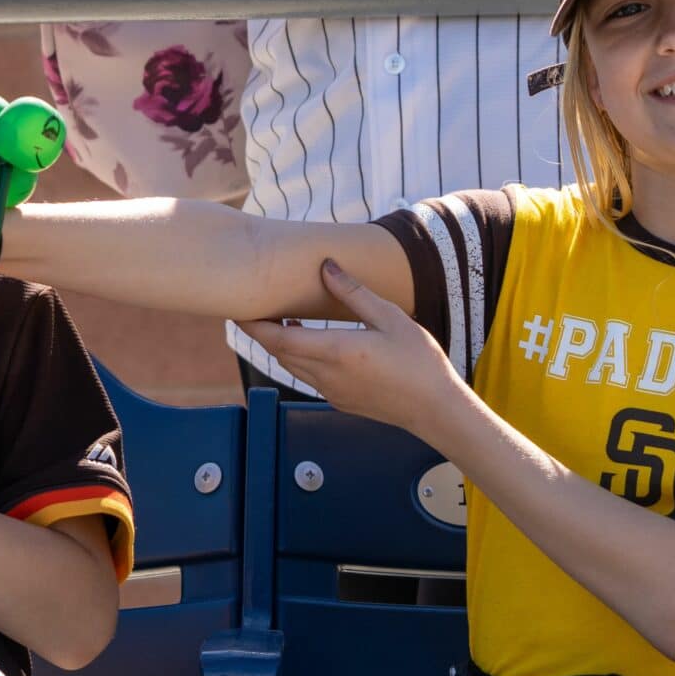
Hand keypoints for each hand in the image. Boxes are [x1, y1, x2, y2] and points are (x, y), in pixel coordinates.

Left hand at [240, 262, 467, 435]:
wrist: (435, 409)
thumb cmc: (418, 360)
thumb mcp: (389, 317)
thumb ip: (352, 293)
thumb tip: (325, 266)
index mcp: (336, 352)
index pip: (279, 341)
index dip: (255, 327)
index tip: (239, 310)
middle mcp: (327, 375)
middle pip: (280, 354)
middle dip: (263, 333)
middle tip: (254, 309)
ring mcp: (332, 392)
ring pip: (293, 368)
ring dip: (282, 346)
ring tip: (284, 322)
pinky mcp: (341, 401)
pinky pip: (309, 378)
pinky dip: (301, 359)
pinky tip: (314, 345)